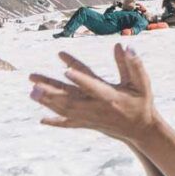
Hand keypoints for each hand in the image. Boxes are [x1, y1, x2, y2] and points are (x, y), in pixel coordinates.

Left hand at [29, 43, 158, 142]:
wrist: (141, 130)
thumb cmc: (142, 102)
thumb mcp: (142, 82)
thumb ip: (134, 64)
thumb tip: (126, 45)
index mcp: (110, 96)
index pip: (92, 85)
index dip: (80, 78)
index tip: (66, 70)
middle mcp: (97, 108)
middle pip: (71, 99)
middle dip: (52, 93)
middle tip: (35, 85)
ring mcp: (91, 118)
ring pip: (66, 110)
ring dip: (49, 102)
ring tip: (32, 92)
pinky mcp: (89, 124)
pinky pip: (70, 123)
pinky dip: (56, 122)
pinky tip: (42, 120)